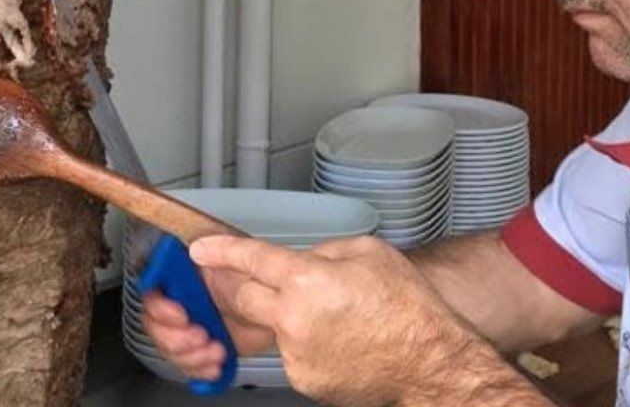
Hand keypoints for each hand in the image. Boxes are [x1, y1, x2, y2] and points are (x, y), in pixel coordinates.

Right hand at [141, 251, 277, 380]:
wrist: (286, 310)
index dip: (161, 306)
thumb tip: (196, 248)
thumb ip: (223, 252)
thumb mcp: (248, 260)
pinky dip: (201, 370)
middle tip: (200, 335)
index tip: (180, 315)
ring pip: (171, 348)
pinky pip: (189, 365)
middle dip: (175, 337)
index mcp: (188, 275)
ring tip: (216, 350)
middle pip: (156, 324)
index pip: (154, 289)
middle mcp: (186, 300)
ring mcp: (194, 325)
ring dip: (191, 356)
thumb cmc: (267, 279)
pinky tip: (216, 365)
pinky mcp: (206, 347)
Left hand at [187, 235, 542, 406]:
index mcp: (307, 280)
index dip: (220, 252)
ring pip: (270, 326)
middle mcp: (293, 318)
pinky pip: (290, 352)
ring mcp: (295, 353)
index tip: (200, 250)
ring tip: (332, 315)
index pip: (250, 259)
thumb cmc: (409, 308)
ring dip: (284, 315)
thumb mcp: (369, 252)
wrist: (429, 362)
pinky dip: (303, 342)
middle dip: (236, 285)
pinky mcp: (303, 379)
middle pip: (242, 298)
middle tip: (245, 278)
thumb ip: (325, 251)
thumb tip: (301, 258)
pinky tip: (337, 338)